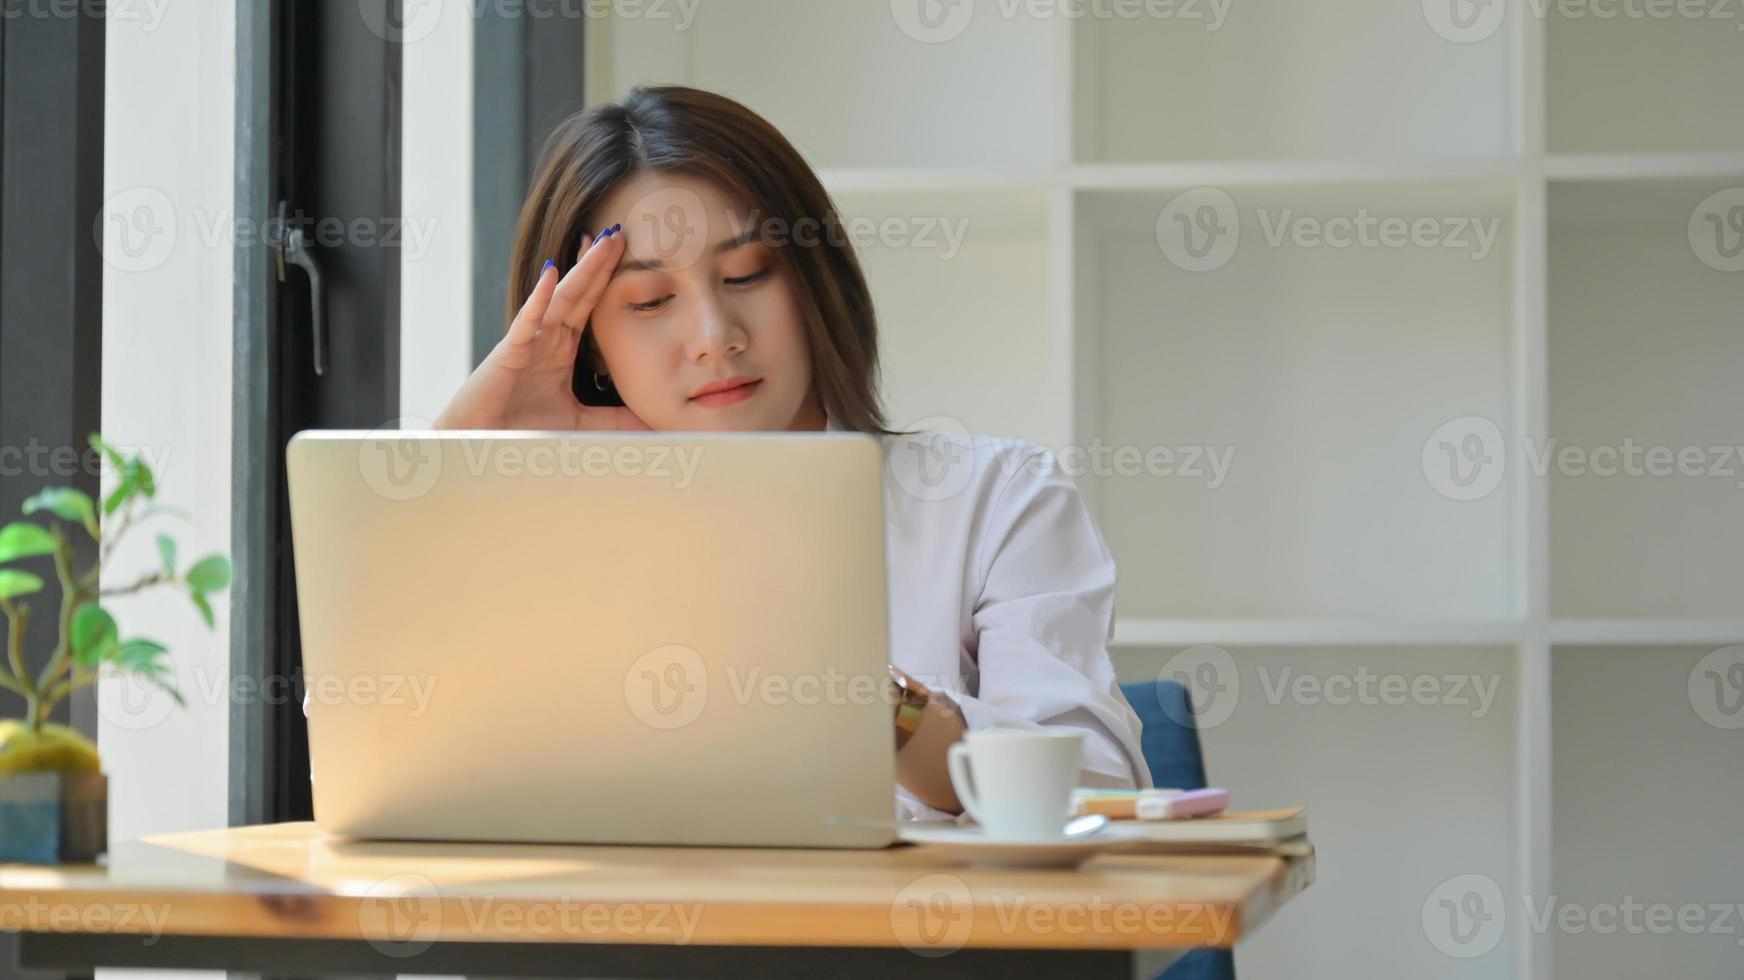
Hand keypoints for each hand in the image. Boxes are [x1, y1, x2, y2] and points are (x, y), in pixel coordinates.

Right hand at [434, 228, 650, 431]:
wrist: (484, 448)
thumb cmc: (524, 432)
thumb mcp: (583, 425)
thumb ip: (617, 420)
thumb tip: (655, 419)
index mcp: (561, 349)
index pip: (589, 306)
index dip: (607, 280)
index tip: (628, 253)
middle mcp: (546, 338)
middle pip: (578, 293)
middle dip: (598, 263)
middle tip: (619, 231)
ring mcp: (527, 342)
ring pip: (558, 299)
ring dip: (579, 270)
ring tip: (598, 241)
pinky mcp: (508, 353)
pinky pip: (527, 322)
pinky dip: (540, 299)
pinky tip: (553, 275)